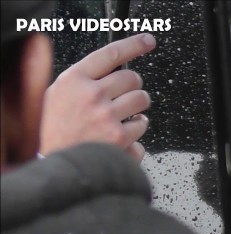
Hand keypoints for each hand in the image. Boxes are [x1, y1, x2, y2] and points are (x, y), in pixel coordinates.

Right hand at [40, 33, 156, 162]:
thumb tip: (110, 70)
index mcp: (74, 81)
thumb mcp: (56, 97)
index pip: (111, 54)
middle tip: (122, 100)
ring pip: (142, 101)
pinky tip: (118, 141)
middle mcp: (92, 95)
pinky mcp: (120, 138)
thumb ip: (81, 81)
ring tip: (121, 120)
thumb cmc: (54, 133)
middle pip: (132, 78)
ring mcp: (107, 117)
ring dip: (137, 110)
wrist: (54, 168)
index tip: (148, 41)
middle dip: (132, 88)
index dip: (134, 45)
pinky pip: (141, 129)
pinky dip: (134, 136)